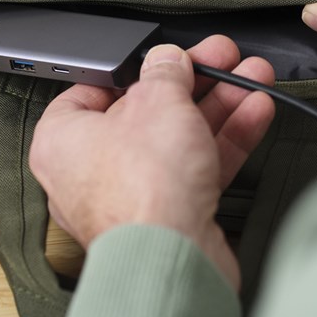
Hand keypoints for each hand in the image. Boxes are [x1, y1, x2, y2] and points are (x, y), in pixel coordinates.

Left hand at [29, 36, 275, 290]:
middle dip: (193, 83)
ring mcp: (133, 197)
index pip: (91, 91)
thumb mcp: (158, 101)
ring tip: (251, 77)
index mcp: (63, 140)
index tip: (164, 56)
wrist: (174, 260)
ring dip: (218, 105)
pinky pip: (195, 168)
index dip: (132, 69)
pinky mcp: (170, 216)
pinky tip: (253, 113)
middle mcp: (91, 172)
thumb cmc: (142, 188)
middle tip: (220, 59)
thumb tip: (168, 59)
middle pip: (146, 113)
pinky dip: (224, 140)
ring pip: (177, 139)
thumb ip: (166, 72)